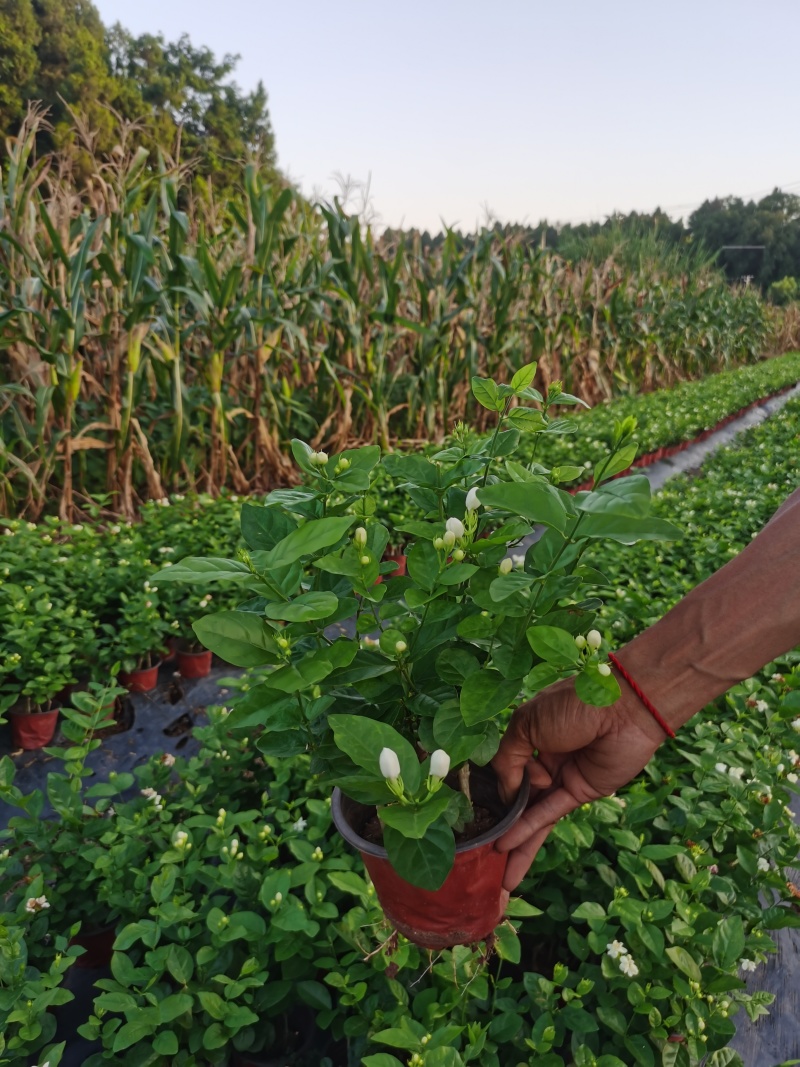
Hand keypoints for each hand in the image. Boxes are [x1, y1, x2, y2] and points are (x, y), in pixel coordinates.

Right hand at [492, 677, 664, 889]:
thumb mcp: (527, 723)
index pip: (510, 767)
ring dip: (518, 840)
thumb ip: (509, 759)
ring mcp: (565, 777)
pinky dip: (530, 829)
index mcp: (534, 734)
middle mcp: (547, 758)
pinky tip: (510, 848)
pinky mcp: (582, 793)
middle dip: (506, 821)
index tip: (485, 807)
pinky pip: (550, 813)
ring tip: (499, 870)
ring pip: (535, 811)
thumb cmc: (572, 705)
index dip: (500, 787)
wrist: (623, 708)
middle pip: (522, 795)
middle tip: (485, 851)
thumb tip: (506, 792)